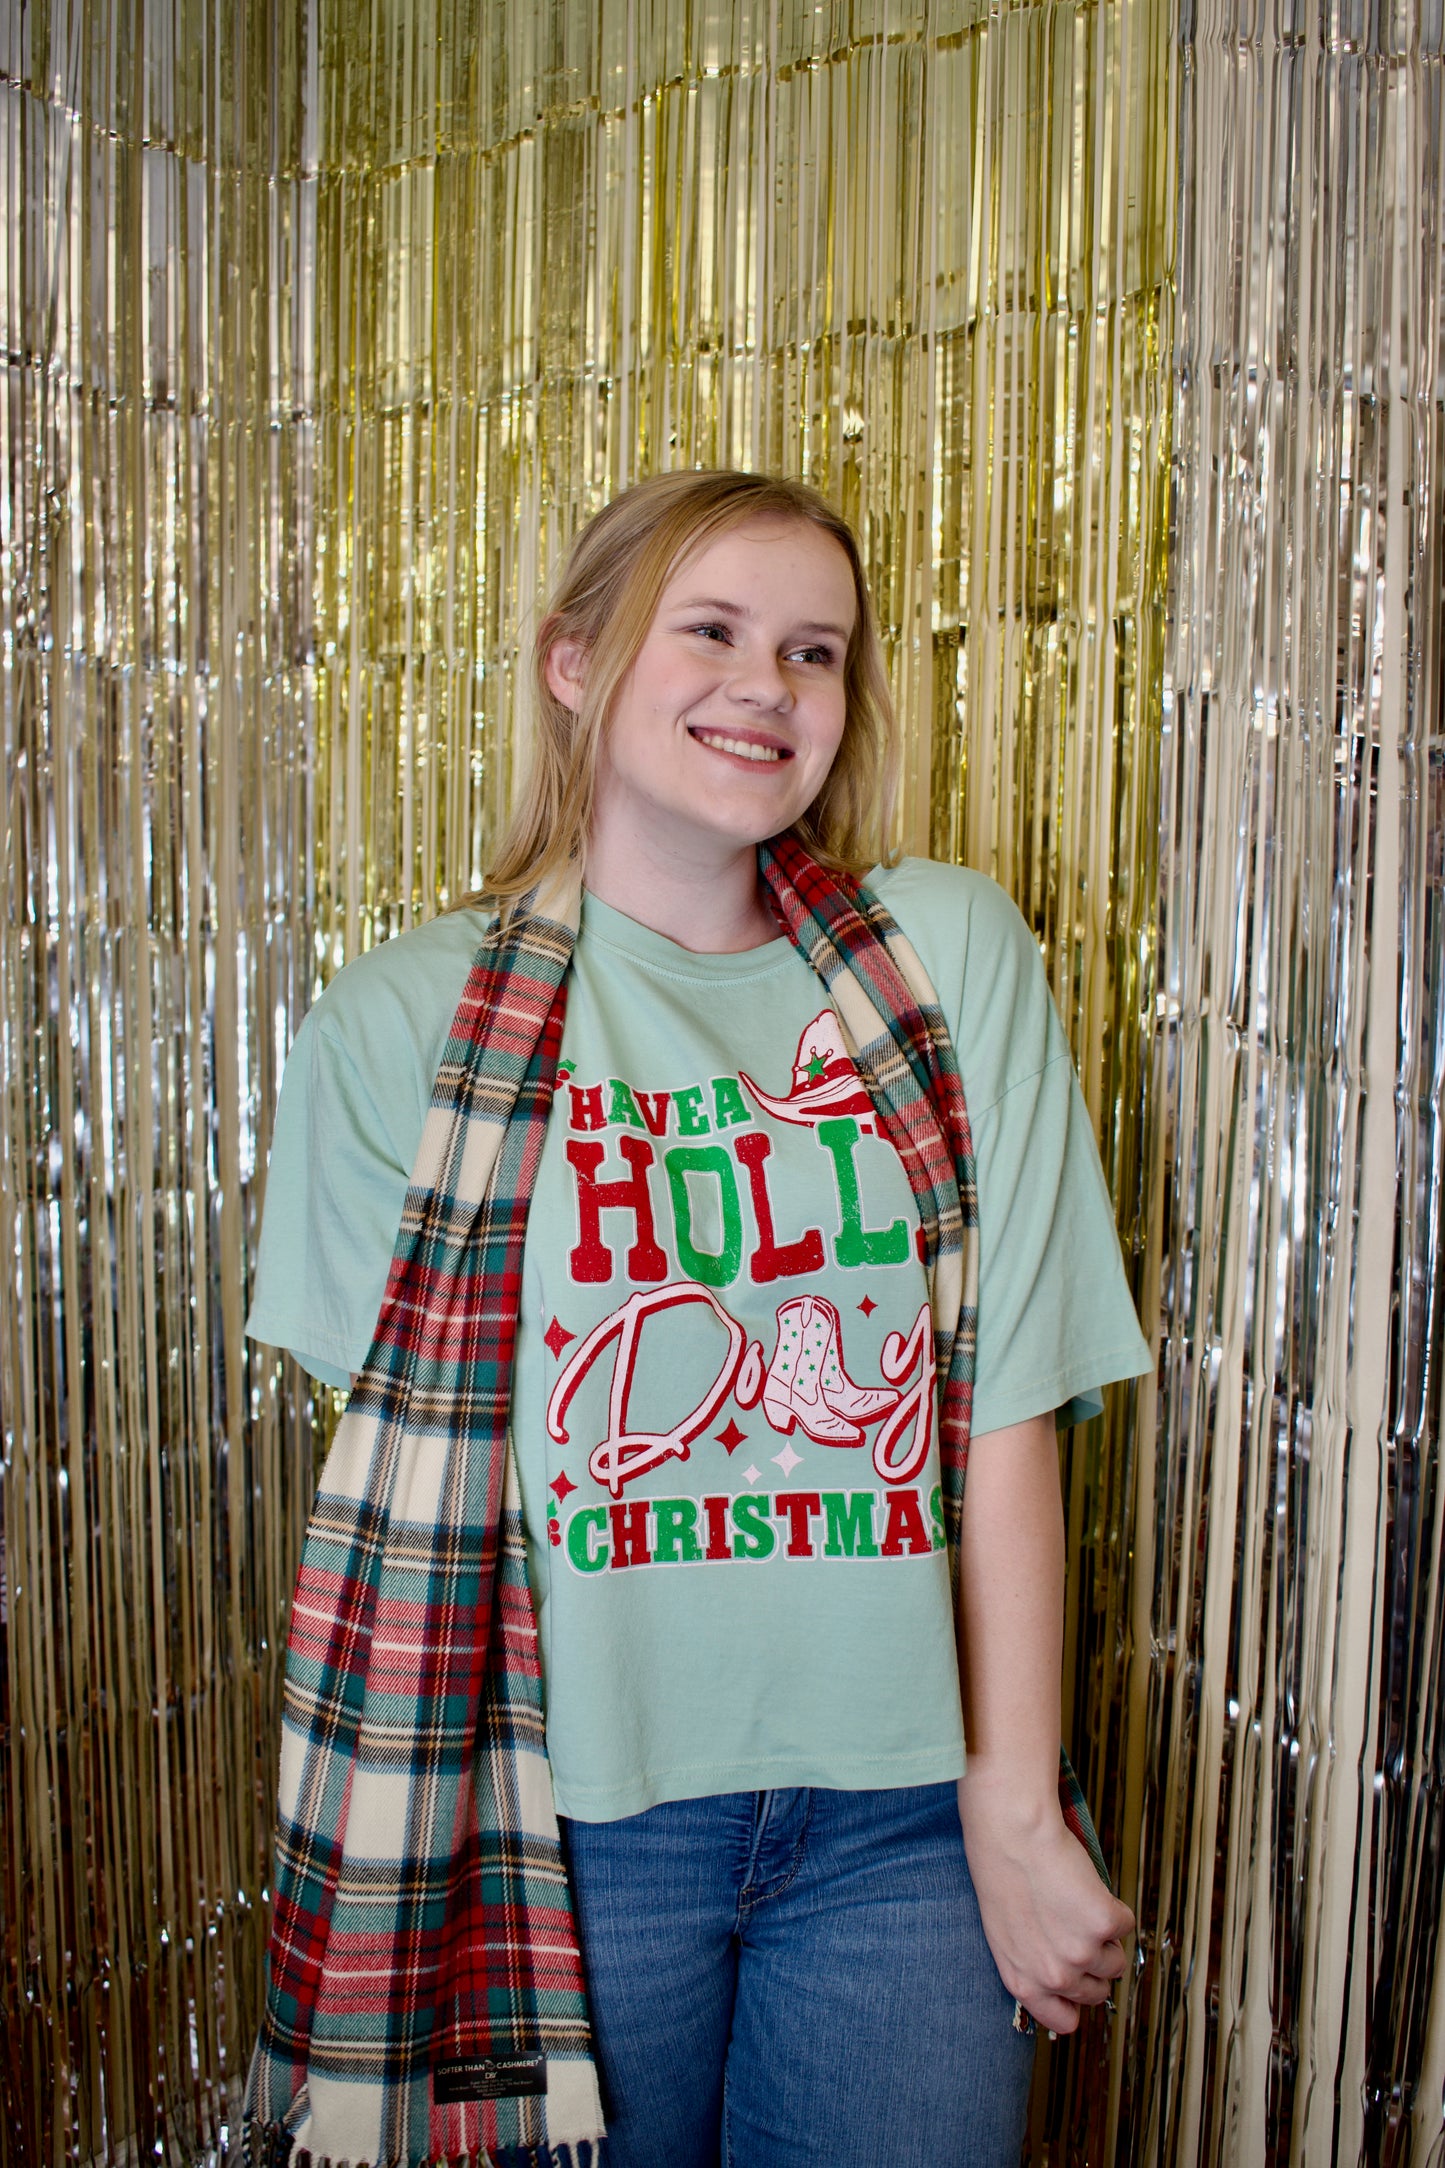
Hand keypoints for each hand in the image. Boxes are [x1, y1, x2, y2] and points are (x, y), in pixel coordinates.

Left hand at [957, 1779, 1133, 2034]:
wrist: (1011, 1832)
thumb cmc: (1001, 1872)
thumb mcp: (1003, 1932)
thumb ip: (1029, 1962)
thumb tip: (1058, 1977)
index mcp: (1023, 1982)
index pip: (1063, 2021)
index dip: (1076, 2002)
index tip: (1079, 1984)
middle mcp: (1053, 1975)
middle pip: (1097, 1992)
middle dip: (1094, 1964)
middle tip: (1079, 1930)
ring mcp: (1081, 1952)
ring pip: (1116, 1961)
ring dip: (1105, 1937)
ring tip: (1079, 1904)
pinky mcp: (1104, 1923)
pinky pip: (1125, 1923)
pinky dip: (1113, 1905)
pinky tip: (1086, 1886)